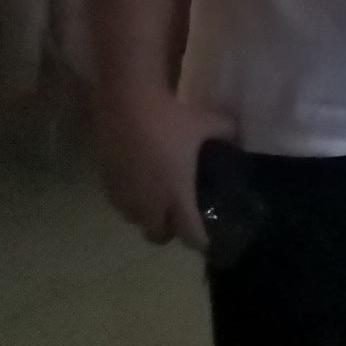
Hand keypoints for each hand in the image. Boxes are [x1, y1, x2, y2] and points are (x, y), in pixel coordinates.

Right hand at [94, 92, 233, 250]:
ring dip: (148, 217)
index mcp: (177, 196)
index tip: (208, 239)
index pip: (189, 233)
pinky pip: (121, 204)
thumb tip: (238, 135)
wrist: (126, 104)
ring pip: (137, 222)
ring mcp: (126, 196)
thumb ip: (226, 133)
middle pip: (158, 235)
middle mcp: (149, 204)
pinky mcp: (108, 184)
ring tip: (158, 199)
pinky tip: (138, 183)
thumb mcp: (207, 122)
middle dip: (170, 232)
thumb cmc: (170, 118)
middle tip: (180, 216)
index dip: (200, 240)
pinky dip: (131, 201)